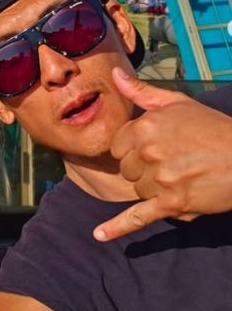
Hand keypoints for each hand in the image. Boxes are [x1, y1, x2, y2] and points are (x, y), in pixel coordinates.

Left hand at [93, 68, 231, 241]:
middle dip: (144, 168)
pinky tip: (99, 235)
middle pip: (127, 170)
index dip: (134, 149)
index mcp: (144, 128)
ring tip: (182, 176)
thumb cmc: (212, 127)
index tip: (155, 147)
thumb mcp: (177, 102)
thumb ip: (141, 91)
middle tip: (174, 161)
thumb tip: (114, 75)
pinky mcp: (172, 203)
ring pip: (137, 190)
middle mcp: (148, 153)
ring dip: (153, 188)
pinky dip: (116, 228)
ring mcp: (159, 179)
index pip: (118, 147)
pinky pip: (138, 217)